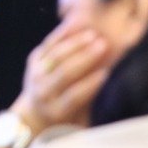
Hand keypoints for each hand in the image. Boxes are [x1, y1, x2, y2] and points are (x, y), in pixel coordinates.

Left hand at [9, 19, 111, 134]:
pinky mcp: (33, 60)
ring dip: (76, 43)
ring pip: (56, 55)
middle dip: (85, 58)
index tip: (106, 72)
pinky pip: (48, 45)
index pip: (74, 96)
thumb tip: (113, 86)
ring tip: (94, 34)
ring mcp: (35, 74)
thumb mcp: (79, 120)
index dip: (90, 84)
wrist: (34, 113)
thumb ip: (93, 105)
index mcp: (56, 111)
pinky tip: (78, 28)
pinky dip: (63, 35)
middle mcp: (43, 92)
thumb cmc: (67, 119)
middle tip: (104, 45)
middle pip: (64, 72)